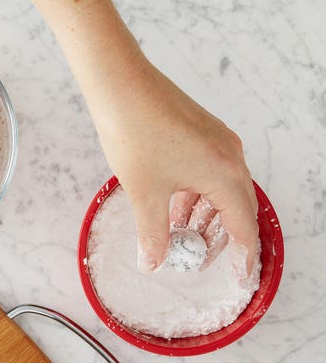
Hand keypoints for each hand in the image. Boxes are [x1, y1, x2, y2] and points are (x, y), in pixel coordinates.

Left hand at [93, 62, 258, 273]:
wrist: (120, 86)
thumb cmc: (135, 133)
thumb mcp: (144, 194)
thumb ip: (152, 234)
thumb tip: (153, 263)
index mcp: (224, 173)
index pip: (243, 225)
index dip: (241, 255)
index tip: (238, 276)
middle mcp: (229, 156)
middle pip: (236, 208)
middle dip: (218, 238)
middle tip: (198, 260)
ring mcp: (215, 142)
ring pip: (220, 189)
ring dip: (203, 216)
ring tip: (181, 238)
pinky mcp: (200, 133)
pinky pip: (207, 172)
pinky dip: (195, 195)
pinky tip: (173, 209)